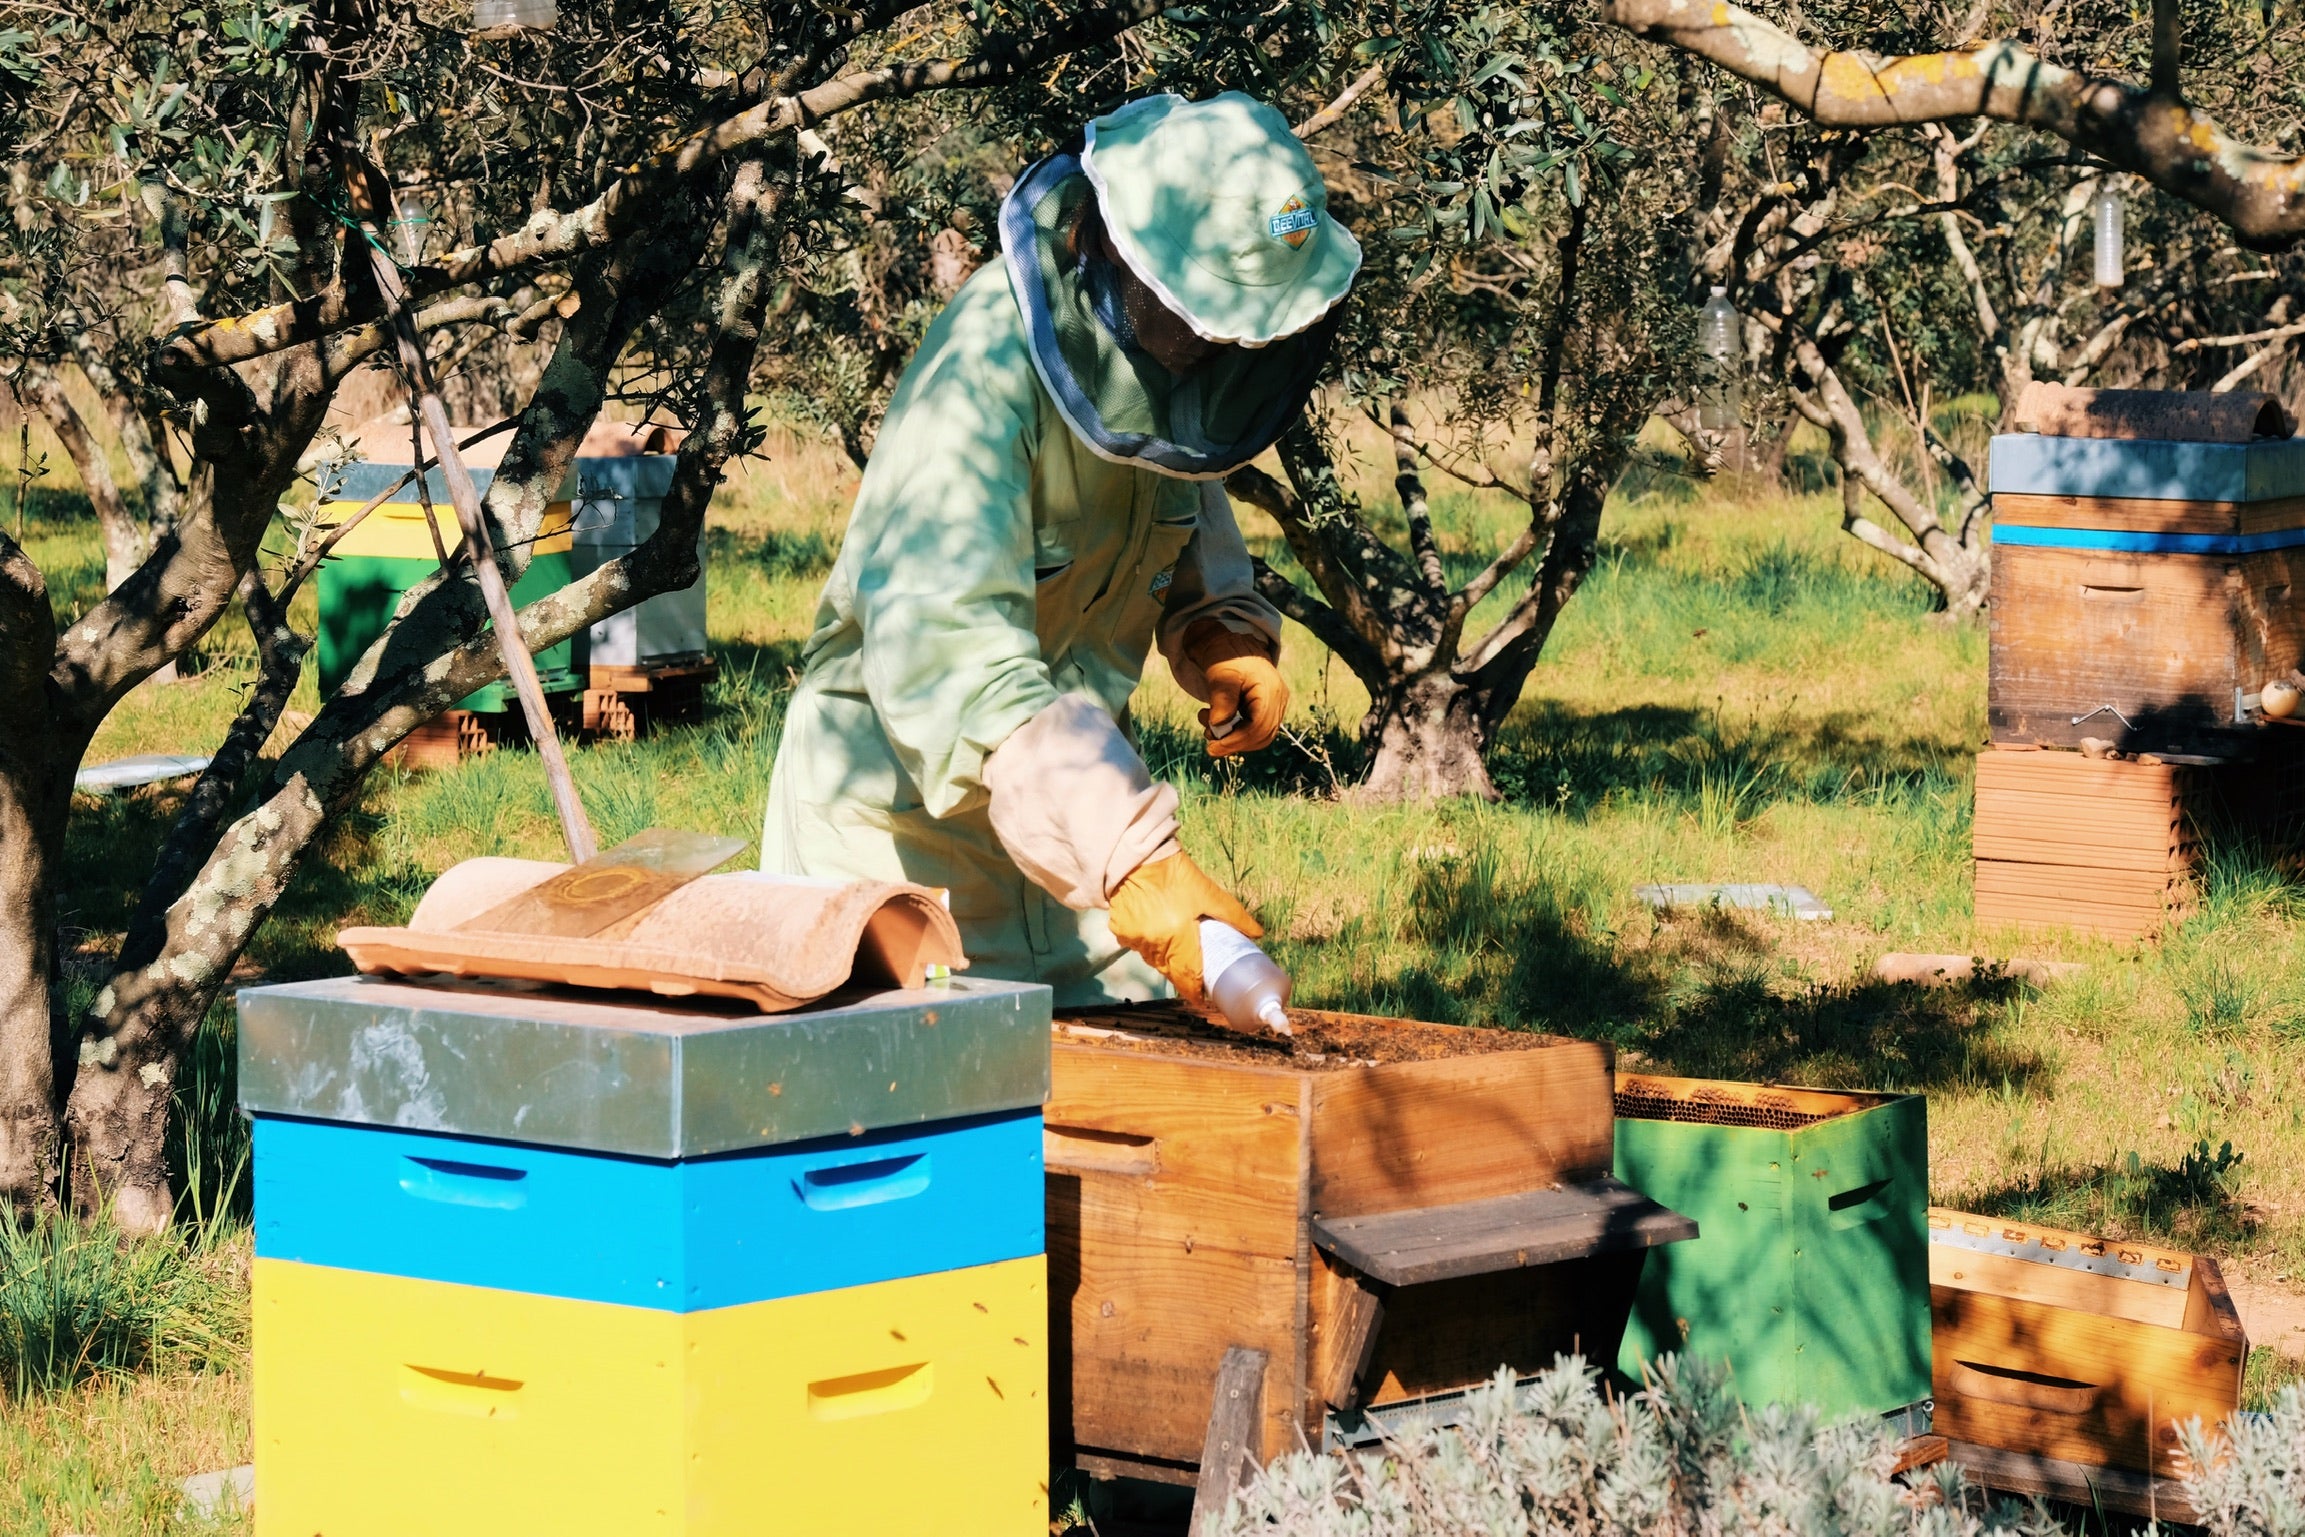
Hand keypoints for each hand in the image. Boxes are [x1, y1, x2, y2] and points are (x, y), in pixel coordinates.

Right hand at [1107, 851, 1261, 1006]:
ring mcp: (1134, 938)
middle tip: (1193, 972)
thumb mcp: (1208, 893)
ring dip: (1164, 958)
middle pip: (1169, 970)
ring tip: (1175, 948)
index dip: (1194, 991)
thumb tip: (1257, 933)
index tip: (1201, 998)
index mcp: (1177, 938)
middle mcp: (1153, 943)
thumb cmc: (1175, 874)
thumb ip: (1234, 916)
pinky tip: (1154, 931)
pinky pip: (1135, 945)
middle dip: (1181, 974)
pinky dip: (1146, 943)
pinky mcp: (1120, 930)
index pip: (1187, 977)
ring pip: (1152, 959)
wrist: (1137, 856)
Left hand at [1185, 622, 1287, 757]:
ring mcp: (1275, 706)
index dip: (1236, 741)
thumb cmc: (1227, 656)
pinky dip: (1234, 732)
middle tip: (1209, 739)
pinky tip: (1217, 720)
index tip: (1212, 748)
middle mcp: (1279, 700)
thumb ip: (1222, 698)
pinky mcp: (1267, 710)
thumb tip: (1219, 726)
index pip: (1259, 727)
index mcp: (1271, 690)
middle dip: (1233, 742)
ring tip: (1208, 723)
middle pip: (1261, 736)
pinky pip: (1254, 730)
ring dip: (1232, 738)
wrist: (1232, 645)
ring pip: (1258, 737)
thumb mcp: (1221, 673)